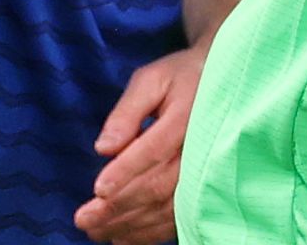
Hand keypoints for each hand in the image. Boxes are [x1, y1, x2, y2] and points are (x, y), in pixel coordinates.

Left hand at [76, 43, 203, 244]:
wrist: (223, 82)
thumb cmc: (178, 78)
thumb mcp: (151, 79)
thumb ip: (127, 110)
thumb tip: (104, 147)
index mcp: (189, 115)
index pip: (155, 149)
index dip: (127, 171)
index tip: (98, 190)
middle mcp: (202, 147)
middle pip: (159, 184)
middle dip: (119, 206)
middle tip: (84, 219)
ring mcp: (206, 171)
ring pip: (167, 207)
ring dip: (129, 224)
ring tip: (95, 230)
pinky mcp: (204, 188)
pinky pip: (178, 216)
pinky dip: (150, 233)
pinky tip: (122, 237)